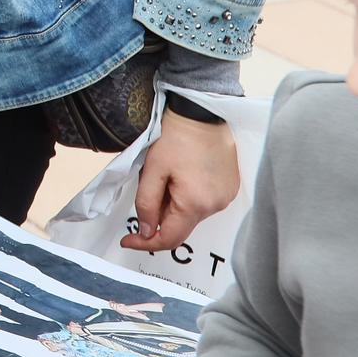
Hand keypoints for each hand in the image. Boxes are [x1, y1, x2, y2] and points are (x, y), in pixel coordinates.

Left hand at [124, 110, 239, 251]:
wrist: (202, 114)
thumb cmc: (176, 137)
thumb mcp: (152, 170)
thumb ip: (146, 204)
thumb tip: (146, 231)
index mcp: (195, 204)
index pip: (169, 239)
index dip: (145, 242)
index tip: (127, 240)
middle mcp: (216, 206)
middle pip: (181, 227)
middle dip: (158, 218)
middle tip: (147, 192)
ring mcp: (226, 197)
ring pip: (192, 215)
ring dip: (174, 206)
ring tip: (166, 177)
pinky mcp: (230, 188)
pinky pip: (204, 203)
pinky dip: (188, 199)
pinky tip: (181, 176)